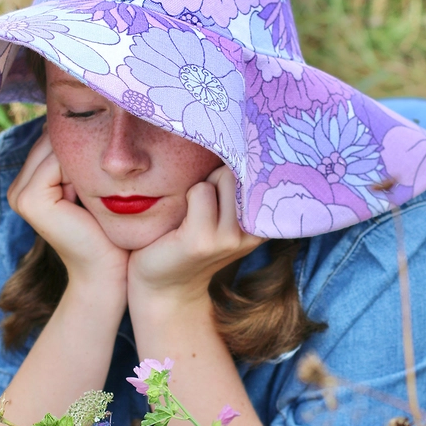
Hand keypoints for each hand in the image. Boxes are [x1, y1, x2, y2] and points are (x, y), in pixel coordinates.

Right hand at [7, 131, 129, 293]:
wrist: (109, 271)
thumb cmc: (108, 229)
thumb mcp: (93, 186)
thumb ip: (81, 158)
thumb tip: (93, 118)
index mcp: (28, 182)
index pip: (52, 137)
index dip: (81, 134)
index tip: (108, 138)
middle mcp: (17, 187)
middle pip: (52, 138)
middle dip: (81, 139)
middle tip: (112, 148)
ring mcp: (19, 193)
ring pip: (55, 146)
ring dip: (84, 152)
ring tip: (107, 171)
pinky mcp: (30, 200)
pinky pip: (57, 161)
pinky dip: (81, 165)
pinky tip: (99, 183)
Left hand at [127, 166, 265, 304]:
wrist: (162, 285)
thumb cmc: (185, 238)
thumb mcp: (219, 211)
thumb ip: (233, 186)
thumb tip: (237, 139)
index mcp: (262, 222)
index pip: (263, 171)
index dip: (242, 162)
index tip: (231, 163)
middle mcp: (254, 229)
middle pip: (239, 170)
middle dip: (217, 175)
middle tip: (201, 201)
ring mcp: (231, 236)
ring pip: (222, 177)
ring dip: (201, 185)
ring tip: (192, 210)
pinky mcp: (205, 239)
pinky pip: (200, 191)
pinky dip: (187, 196)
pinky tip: (180, 220)